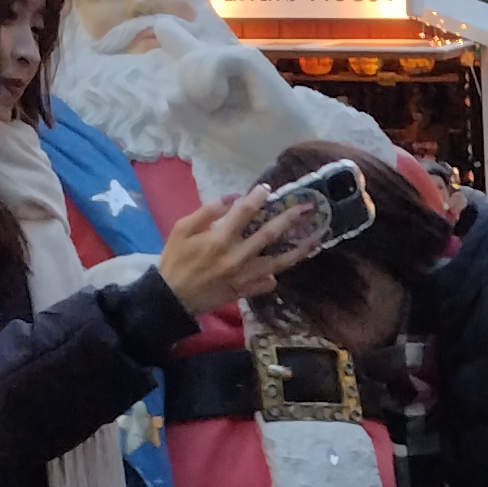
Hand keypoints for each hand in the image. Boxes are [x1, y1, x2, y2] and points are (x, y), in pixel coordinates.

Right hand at [157, 183, 304, 317]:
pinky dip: (275, 275)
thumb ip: (207, 212)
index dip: (258, 197)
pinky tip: (285, 267)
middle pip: (268, 234)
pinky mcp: (244, 291)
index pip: (244, 212)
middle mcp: (236, 257)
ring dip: (297, 251)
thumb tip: (232, 198)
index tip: (268, 188)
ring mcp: (243, 276)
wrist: (171, 298)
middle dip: (289, 219)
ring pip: (277, 262)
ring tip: (316, 240)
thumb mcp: (182, 230)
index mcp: (219, 239)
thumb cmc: (175, 260)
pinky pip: (267, 283)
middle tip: (308, 207)